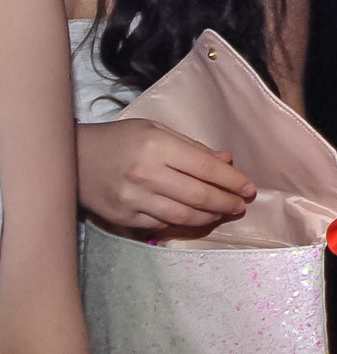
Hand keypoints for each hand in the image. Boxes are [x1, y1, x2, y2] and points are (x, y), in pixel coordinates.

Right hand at [76, 118, 254, 230]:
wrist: (71, 158)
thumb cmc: (119, 139)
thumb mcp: (156, 130)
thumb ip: (193, 147)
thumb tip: (226, 161)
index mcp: (158, 147)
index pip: (206, 168)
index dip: (232, 181)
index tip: (249, 188)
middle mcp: (146, 175)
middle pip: (199, 196)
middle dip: (226, 202)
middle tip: (241, 205)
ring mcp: (133, 199)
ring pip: (183, 215)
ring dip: (210, 216)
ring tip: (224, 213)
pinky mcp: (123, 218)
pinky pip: (162, 224)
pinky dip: (184, 223)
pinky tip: (197, 218)